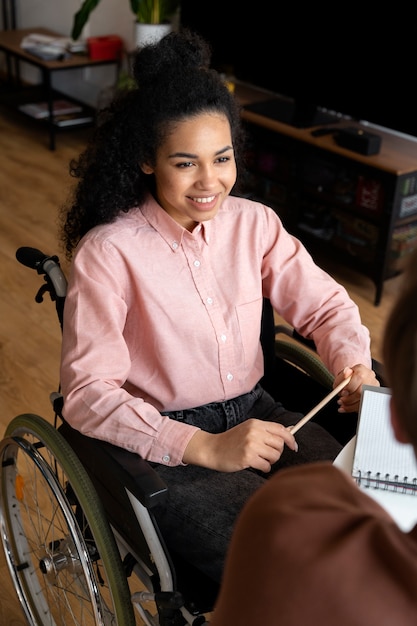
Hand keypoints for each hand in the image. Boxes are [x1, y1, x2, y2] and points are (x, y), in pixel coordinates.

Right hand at [182, 418, 297, 472]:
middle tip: (267, 454)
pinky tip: (254, 464)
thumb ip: (266, 431)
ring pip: (275, 456)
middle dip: (277, 452)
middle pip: (280, 444)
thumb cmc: (232, 441)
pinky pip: (266, 466)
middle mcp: (254, 432)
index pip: (281, 429)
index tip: (294, 447)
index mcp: (256, 424)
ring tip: (258, 459)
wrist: (213, 449)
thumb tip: (289, 431)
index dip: (290, 439)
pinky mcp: (247, 457)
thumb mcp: (248, 430)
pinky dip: (263, 468)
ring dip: (270, 461)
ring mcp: (251, 445)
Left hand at [335, 364, 379, 412]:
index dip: (350, 387)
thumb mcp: (341, 375)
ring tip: (342, 405)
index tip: (342, 393)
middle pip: (362, 390)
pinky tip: (346, 408)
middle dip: (349, 398)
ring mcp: (374, 387)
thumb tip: (346, 373)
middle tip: (340, 401)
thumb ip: (342, 375)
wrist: (354, 380)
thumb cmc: (347, 379)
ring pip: (364, 400)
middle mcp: (370, 377)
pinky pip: (364, 405)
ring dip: (350, 405)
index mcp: (361, 369)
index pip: (359, 377)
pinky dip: (354, 409)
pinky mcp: (374, 397)